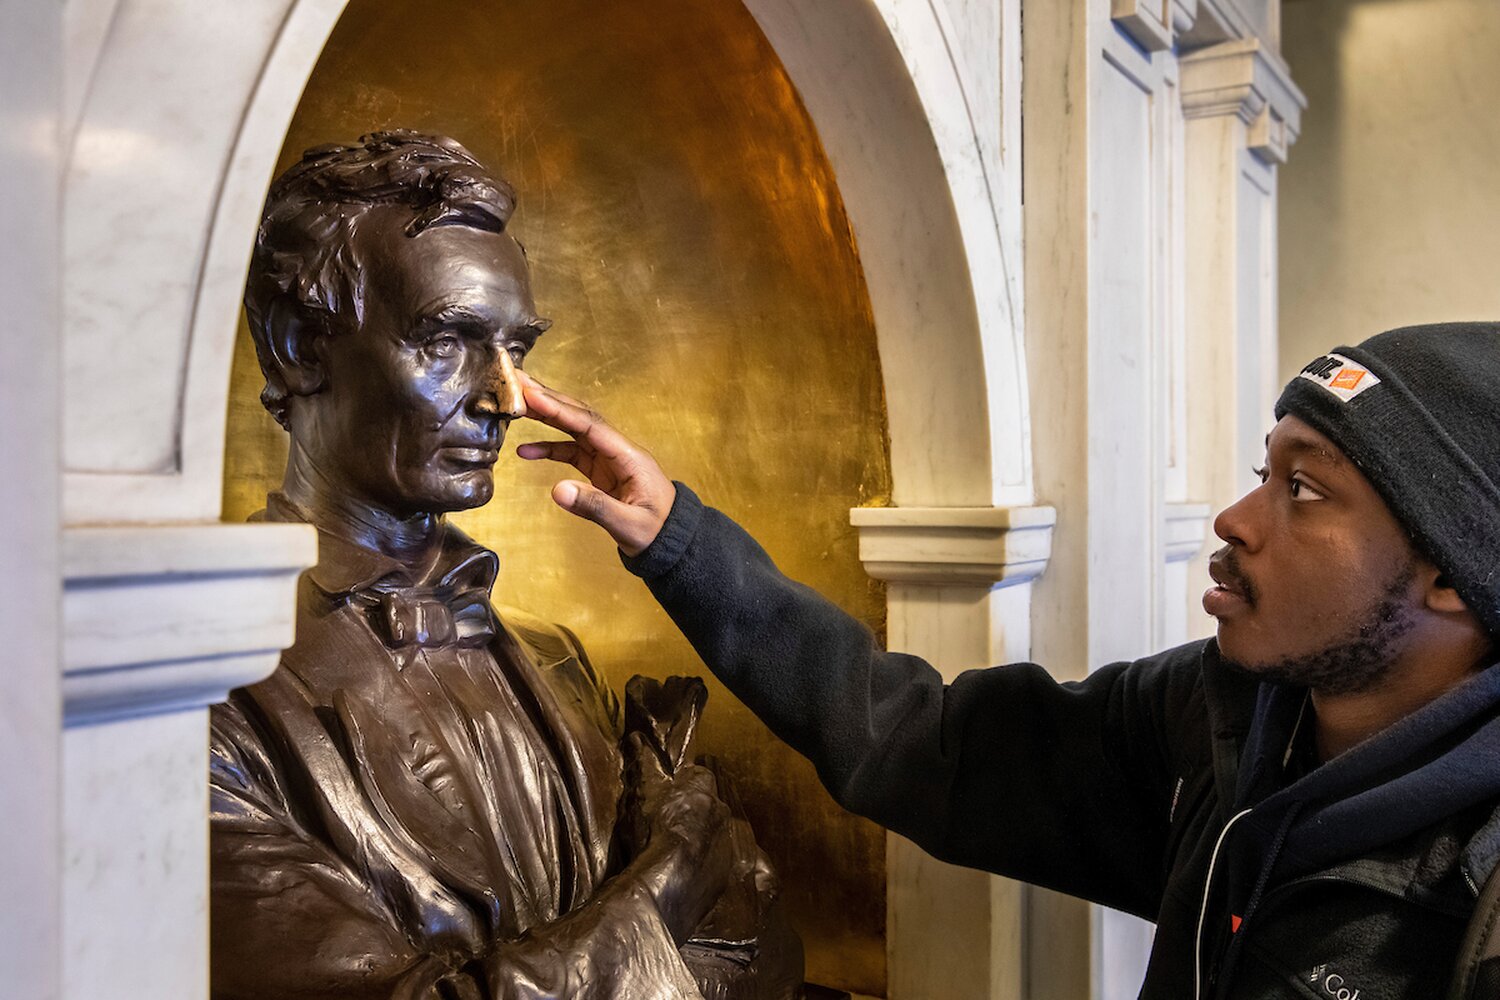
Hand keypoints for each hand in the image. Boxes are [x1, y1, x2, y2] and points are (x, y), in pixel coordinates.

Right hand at [516, 372, 675, 556]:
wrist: (673, 540)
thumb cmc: (658, 530)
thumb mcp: (629, 525)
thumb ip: (595, 507)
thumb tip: (558, 491)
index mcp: (629, 457)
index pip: (590, 425)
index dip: (561, 411)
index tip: (534, 396)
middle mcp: (618, 450)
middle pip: (580, 417)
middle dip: (549, 400)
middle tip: (519, 383)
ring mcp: (609, 458)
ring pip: (574, 430)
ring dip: (546, 417)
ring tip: (516, 406)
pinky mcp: (601, 469)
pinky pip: (572, 451)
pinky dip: (549, 448)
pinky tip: (526, 451)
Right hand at [622, 733, 733, 942]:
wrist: (668, 884)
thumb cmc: (654, 830)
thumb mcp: (645, 791)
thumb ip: (645, 763)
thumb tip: (637, 736)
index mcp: (704, 788)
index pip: (698, 776)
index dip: (682, 785)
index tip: (667, 796)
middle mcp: (722, 812)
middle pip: (708, 806)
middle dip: (693, 813)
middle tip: (668, 826)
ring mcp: (725, 845)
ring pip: (713, 835)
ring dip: (699, 841)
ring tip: (673, 854)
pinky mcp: (723, 875)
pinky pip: (712, 865)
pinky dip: (701, 867)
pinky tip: (681, 875)